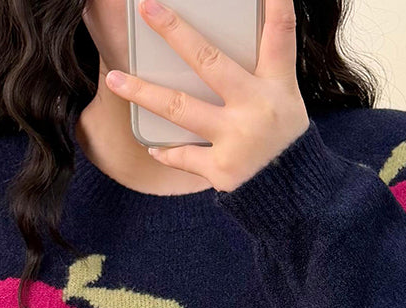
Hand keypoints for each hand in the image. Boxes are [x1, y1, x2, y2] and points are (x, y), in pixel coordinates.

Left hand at [105, 0, 309, 190]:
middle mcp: (256, 107)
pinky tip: (153, 146)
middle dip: (176, 33)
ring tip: (115, 79)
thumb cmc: (281, 137)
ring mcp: (237, 139)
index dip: (276, 3)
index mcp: (276, 84)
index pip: (279, 32)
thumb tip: (217, 43)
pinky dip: (167, 151)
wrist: (290, 192)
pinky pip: (183, 155)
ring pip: (180, 108)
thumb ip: (262, 67)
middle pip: (209, 62)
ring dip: (142, 92)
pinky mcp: (222, 169)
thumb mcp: (284, 97)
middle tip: (147, 9)